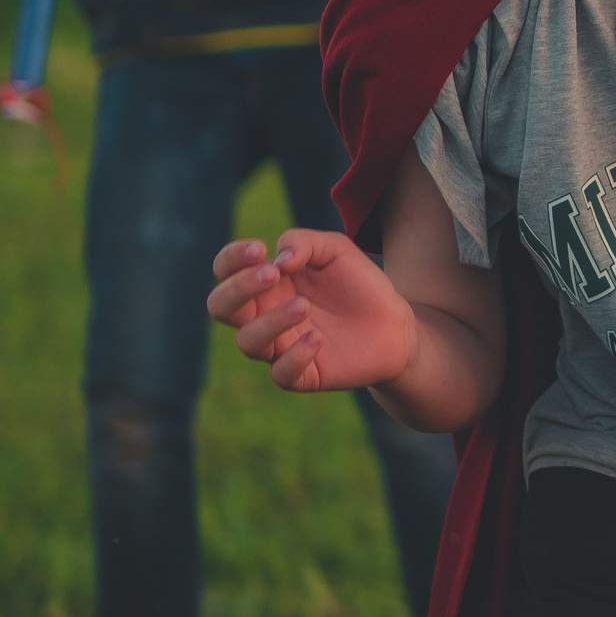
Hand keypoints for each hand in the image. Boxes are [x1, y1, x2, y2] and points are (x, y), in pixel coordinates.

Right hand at [208, 231, 419, 392]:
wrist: (395, 324)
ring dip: (270, 321)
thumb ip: (305, 242)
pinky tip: (317, 340)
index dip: (231, 259)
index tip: (259, 249)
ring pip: (248, 342)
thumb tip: (278, 258)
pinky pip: (280, 373)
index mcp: (267, 283)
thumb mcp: (336, 250)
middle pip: (220, 307)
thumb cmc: (358, 284)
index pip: (225, 270)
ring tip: (303, 306)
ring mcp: (279, 346)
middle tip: (272, 275)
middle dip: (238, 289)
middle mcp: (264, 315)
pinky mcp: (302, 374)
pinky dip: (294, 357)